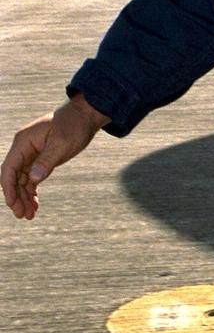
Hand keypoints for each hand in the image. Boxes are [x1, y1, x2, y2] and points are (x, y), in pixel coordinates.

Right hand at [1, 95, 109, 219]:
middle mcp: (24, 148)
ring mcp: (31, 153)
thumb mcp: (62, 143)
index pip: (9, 168)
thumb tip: (33, 179)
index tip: (13, 204)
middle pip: (14, 177)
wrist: (86, 116)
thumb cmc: (74, 126)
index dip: (9, 188)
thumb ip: (47, 161)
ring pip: (22, 180)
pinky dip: (32, 191)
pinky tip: (35, 204)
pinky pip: (31, 178)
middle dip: (17, 197)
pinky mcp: (40, 158)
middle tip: (23, 215)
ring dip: (25, 197)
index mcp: (23, 142)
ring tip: (30, 215)